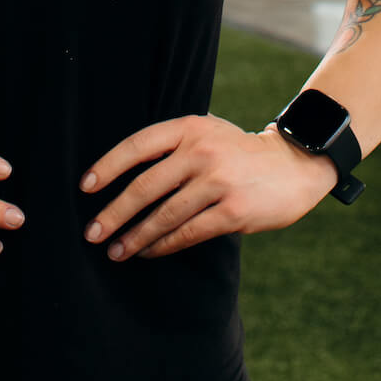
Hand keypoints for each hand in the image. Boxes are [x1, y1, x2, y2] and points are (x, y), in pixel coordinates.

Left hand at [80, 115, 336, 261]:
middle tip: (91, 232)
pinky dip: (163, 245)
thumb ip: (173, 146)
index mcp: (189, 128)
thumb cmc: (239, 152)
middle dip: (114, 212)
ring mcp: (218, 182)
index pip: (138, 145)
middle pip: (145, 186)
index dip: (108, 166)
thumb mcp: (207, 133)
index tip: (85, 187)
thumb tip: (123, 174)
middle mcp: (201, 152)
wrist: (294, 165)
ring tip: (114, 250)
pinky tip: (147, 252)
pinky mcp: (232, 211)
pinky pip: (188, 233)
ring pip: (164, 215)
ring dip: (135, 236)